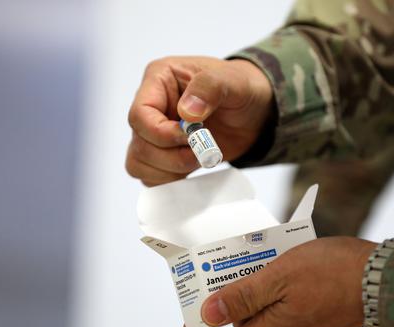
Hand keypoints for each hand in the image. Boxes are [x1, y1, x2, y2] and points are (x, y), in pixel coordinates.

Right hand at [126, 56, 273, 185]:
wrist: (254, 112)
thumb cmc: (240, 88)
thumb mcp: (232, 80)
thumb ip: (209, 87)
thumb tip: (187, 112)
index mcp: (159, 80)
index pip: (139, 115)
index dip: (161, 134)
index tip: (190, 138)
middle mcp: (151, 107)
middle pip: (139, 144)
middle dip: (171, 156)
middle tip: (201, 151)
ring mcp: (154, 133)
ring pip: (140, 164)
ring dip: (171, 170)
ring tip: (199, 158)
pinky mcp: (163, 154)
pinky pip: (151, 176)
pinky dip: (171, 179)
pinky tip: (193, 166)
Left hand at [185, 237, 376, 326]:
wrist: (380, 277)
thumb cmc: (331, 273)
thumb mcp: (278, 276)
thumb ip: (242, 296)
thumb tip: (208, 313)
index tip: (192, 316)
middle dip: (222, 308)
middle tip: (215, 277)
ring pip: (258, 318)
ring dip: (245, 295)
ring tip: (241, 264)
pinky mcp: (308, 315)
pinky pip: (277, 309)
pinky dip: (266, 291)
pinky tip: (268, 265)